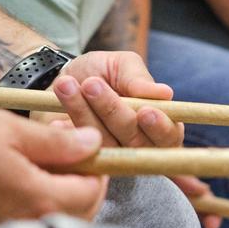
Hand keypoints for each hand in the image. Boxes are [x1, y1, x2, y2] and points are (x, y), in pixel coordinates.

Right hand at [0, 110, 108, 224]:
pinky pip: (33, 225)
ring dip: (63, 194)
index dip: (97, 167)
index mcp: (39, 200)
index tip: (88, 148)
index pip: (93, 191)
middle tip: (71, 155)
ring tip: (44, 164)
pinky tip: (23, 182)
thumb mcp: (8, 131)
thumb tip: (93, 143)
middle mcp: (31, 226)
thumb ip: (55, 141)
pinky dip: (39, 206)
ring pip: (59, 220)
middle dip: (84, 183)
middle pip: (82, 211)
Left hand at [50, 51, 182, 147]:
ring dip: (85, 113)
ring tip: (67, 85)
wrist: (60, 81)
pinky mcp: (85, 162)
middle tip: (91, 84)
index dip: (160, 127)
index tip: (145, 111)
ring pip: (106, 143)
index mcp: (159, 123)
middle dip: (113, 110)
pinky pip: (79, 152)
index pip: (170, 136)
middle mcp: (139, 146)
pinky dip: (67, 130)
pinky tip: (58, 120)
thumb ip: (138, 78)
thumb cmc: (98, 73)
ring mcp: (111, 157)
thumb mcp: (120, 65)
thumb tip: (165, 93)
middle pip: (136, 141)